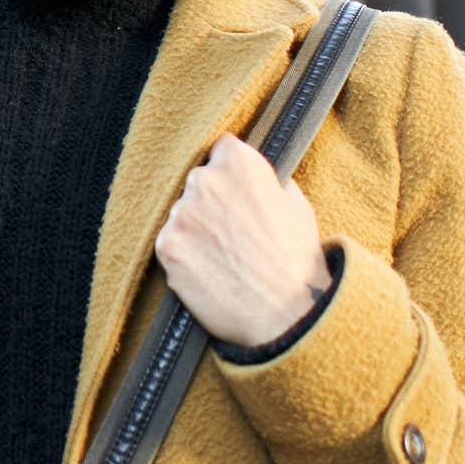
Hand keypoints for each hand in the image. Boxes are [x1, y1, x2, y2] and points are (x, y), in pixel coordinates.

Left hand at [153, 133, 331, 347]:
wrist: (286, 314)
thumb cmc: (297, 262)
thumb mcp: (298, 207)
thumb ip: (272, 183)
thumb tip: (264, 180)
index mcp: (239, 162)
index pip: (221, 149)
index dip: (229, 170)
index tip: (234, 189)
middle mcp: (204, 180)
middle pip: (197, 181)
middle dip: (210, 201)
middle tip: (230, 232)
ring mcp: (181, 213)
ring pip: (181, 214)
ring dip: (194, 229)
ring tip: (223, 256)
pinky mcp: (166, 245)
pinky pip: (170, 243)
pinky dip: (184, 256)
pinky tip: (208, 271)